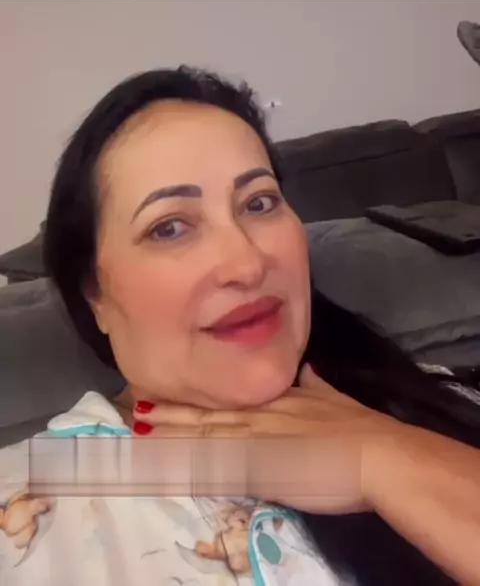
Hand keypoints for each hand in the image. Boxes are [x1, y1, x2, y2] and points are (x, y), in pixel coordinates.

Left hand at [132, 364, 401, 513]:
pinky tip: (173, 465)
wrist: (378, 454)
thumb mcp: (335, 396)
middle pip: (210, 412)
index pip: (227, 396)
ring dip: (174, 432)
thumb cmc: (361, 428)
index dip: (196, 395)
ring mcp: (259, 440)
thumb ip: (318, 385)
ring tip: (142, 427)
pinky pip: (221, 467)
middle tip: (136, 406)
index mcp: (277, 399)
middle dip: (174, 411)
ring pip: (208, 434)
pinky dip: (195, 465)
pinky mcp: (263, 468)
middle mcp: (262, 414)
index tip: (170, 392)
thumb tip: (308, 369)